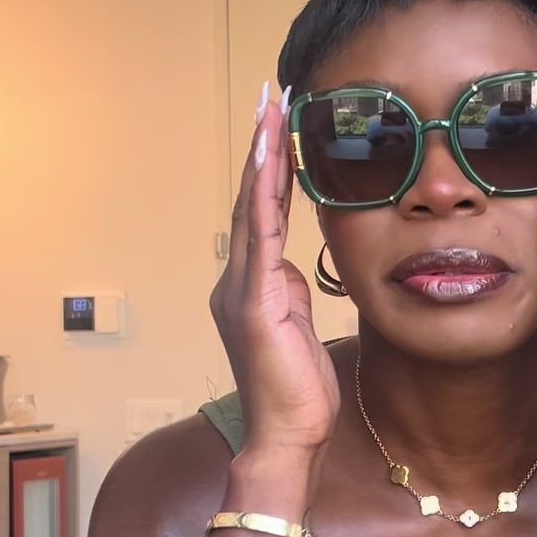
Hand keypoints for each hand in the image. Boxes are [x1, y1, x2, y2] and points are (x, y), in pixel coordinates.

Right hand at [210, 89, 340, 459]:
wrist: (285, 439)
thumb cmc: (296, 394)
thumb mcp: (300, 329)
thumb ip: (292, 294)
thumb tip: (294, 269)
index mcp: (249, 288)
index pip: (261, 216)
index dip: (268, 169)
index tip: (278, 126)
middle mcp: (236, 283)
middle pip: (250, 201)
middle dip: (262, 147)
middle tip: (271, 97)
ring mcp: (241, 291)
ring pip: (252, 209)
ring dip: (262, 157)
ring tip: (271, 111)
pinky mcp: (255, 304)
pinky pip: (260, 238)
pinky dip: (264, 196)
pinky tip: (270, 162)